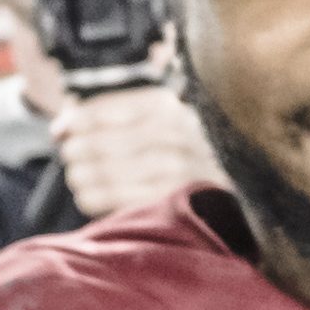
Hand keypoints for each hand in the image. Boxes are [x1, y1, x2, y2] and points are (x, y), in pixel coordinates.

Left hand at [52, 80, 221, 217]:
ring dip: (82, 176)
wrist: (249, 189)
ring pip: (104, 173)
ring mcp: (177, 170)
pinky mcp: (175, 202)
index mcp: (171, 107)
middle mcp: (175, 135)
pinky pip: (116, 200)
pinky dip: (95, 198)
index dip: (76, 121)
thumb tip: (66, 120)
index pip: (107, 110)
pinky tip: (88, 196)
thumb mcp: (172, 117)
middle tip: (70, 156)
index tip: (60, 130)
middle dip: (77, 151)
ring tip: (78, 177)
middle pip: (101, 143)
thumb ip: (126, 112)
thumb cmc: (199, 151)